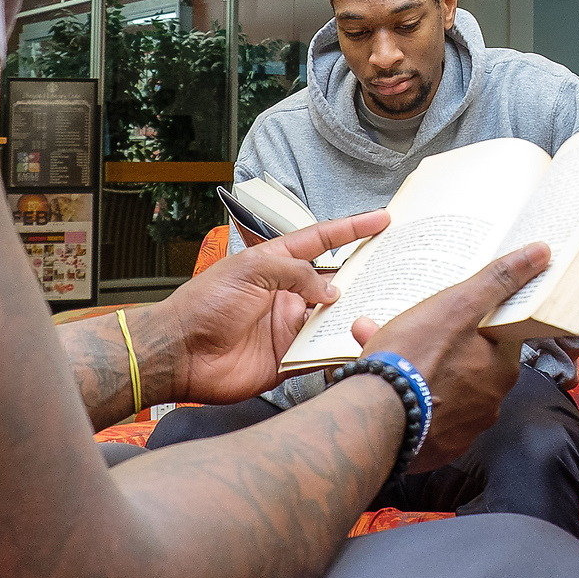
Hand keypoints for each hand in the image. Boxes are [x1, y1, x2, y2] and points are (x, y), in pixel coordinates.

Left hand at [153, 211, 390, 405]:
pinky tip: (361, 343)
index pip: (322, 241)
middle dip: (365, 276)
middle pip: (336, 283)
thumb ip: (295, 273)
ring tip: (390, 307)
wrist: (180, 352)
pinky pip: (321, 352)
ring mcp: (290, 327)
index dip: (352, 229)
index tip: (382, 219)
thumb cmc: (206, 303)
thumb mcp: (251, 271)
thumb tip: (333, 292)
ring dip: (356, 314)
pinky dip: (340, 349)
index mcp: (278, 265)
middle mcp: (289, 294)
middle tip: (399, 269)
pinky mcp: (288, 358)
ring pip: (335, 319)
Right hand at [350, 242, 549, 471]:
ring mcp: (463, 429)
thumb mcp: (458, 306)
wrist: (375, 419)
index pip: (497, 336)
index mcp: (502, 369)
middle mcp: (491, 403)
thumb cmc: (418, 358)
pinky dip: (410, 400)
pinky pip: (427, 416)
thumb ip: (498, 280)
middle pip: (467, 361)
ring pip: (443, 388)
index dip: (473, 319)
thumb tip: (541, 253)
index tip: (449, 312)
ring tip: (379, 350)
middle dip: (437, 342)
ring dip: (418, 369)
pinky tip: (384, 386)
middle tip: (405, 328)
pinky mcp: (436, 448)